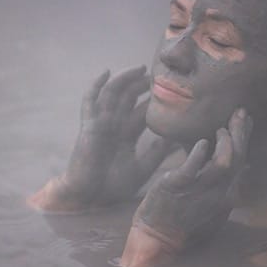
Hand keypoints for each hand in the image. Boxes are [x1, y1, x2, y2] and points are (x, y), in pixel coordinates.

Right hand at [28, 66, 173, 212]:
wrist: (90, 197)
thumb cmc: (113, 185)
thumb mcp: (142, 167)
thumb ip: (157, 152)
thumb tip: (178, 140)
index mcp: (126, 135)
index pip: (141, 111)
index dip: (153, 100)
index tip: (170, 90)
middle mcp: (114, 126)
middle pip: (128, 98)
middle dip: (141, 84)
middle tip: (158, 75)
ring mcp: (101, 123)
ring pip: (113, 93)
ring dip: (125, 79)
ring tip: (140, 69)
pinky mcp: (89, 125)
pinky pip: (90, 101)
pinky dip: (95, 86)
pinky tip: (106, 72)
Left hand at [120, 108, 252, 266]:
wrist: (156, 241)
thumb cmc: (178, 223)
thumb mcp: (207, 207)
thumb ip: (216, 186)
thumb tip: (223, 165)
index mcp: (224, 196)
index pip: (240, 163)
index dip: (244, 141)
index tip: (246, 123)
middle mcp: (217, 194)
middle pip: (237, 159)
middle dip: (242, 134)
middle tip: (242, 113)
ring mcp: (199, 191)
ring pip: (223, 163)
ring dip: (226, 142)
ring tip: (222, 128)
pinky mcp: (177, 187)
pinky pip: (192, 169)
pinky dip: (199, 154)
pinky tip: (203, 142)